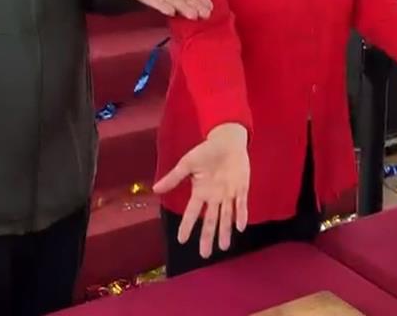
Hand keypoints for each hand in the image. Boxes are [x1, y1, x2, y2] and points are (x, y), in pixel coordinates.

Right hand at [154, 123, 249, 258]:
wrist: (227, 140)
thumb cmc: (206, 151)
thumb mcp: (187, 164)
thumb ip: (174, 178)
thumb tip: (155, 189)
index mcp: (200, 192)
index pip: (192, 212)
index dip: (187, 226)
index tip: (181, 241)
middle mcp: (214, 197)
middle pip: (210, 220)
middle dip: (207, 237)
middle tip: (204, 255)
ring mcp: (228, 194)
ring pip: (226, 216)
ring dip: (225, 231)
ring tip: (223, 247)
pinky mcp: (241, 188)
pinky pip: (241, 204)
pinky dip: (241, 215)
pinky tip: (240, 227)